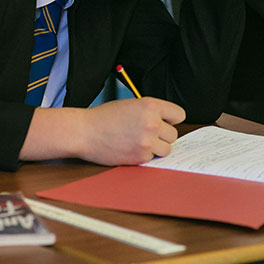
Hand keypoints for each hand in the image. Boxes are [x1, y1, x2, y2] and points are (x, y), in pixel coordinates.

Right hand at [20, 97, 184, 164]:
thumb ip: (151, 112)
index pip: (179, 115)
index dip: (171, 120)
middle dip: (162, 136)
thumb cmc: (104, 117)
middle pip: (174, 134)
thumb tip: (167, 122)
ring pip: (166, 149)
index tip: (165, 123)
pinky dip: (144, 156)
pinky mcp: (140, 156)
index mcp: (150, 105)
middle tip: (146, 134)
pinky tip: (130, 148)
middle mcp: (152, 122)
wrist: (85, 132)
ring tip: (140, 142)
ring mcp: (147, 141)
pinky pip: (152, 158)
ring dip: (156, 148)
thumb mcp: (131, 105)